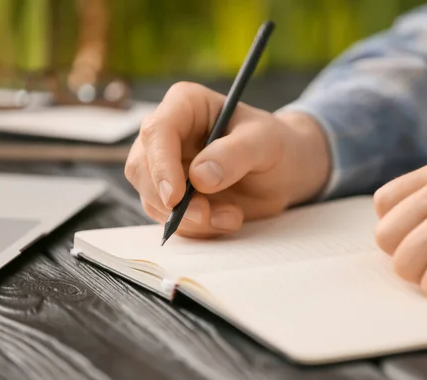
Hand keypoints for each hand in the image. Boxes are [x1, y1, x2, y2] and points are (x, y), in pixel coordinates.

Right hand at [125, 82, 329, 237]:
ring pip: (152, 199)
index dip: (160, 165)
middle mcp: (168, 135)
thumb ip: (235, 154)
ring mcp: (167, 168)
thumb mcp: (265, 142)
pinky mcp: (174, 197)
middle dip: (171, 200)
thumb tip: (199, 176)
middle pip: (141, 168)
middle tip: (206, 214)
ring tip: (232, 216)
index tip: (175, 197)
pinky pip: (170, 220)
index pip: (157, 131)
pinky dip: (197, 228)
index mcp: (185, 105)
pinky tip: (228, 219)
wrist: (285, 172)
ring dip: (190, 219)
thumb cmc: (276, 145)